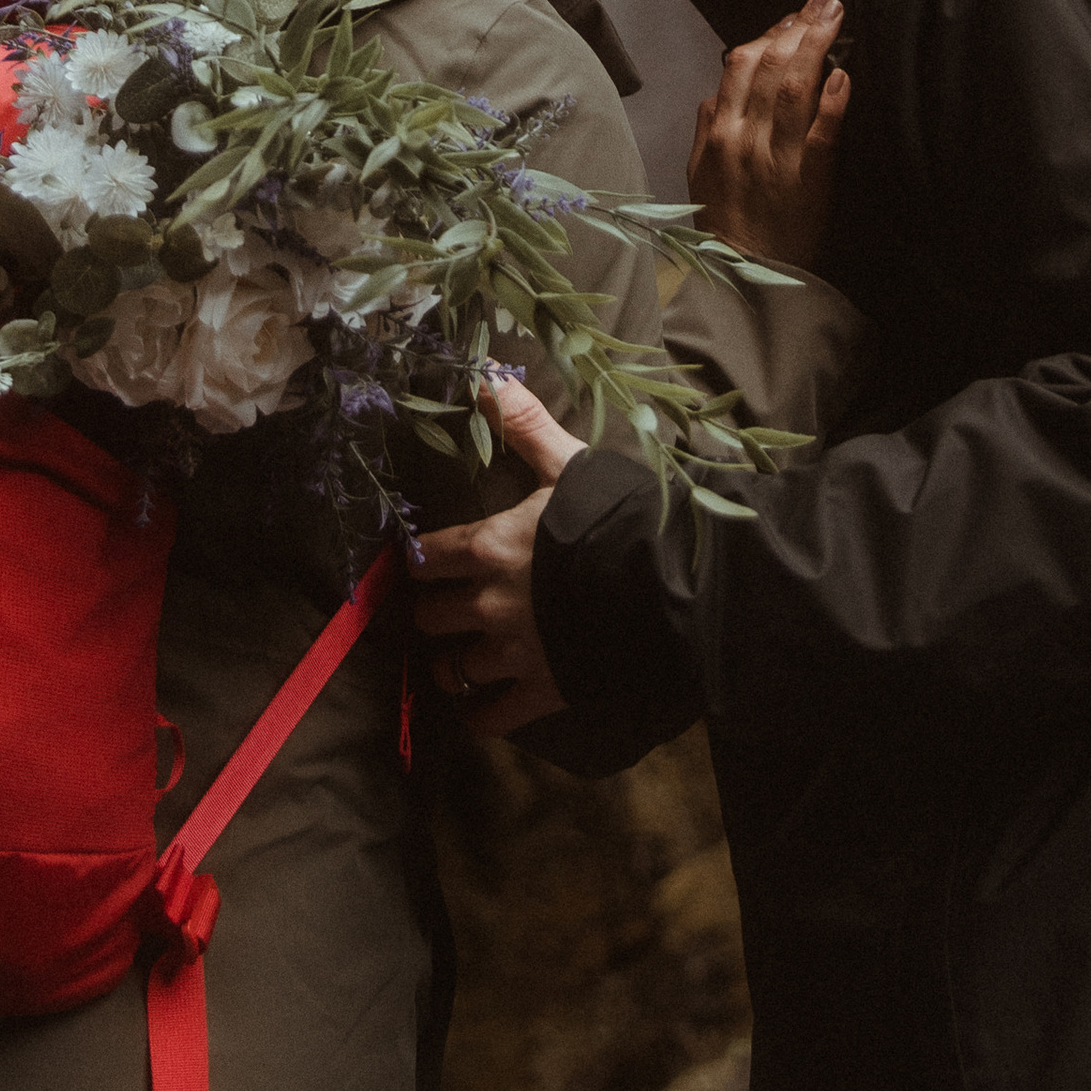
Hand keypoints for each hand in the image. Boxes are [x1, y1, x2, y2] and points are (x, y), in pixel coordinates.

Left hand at [411, 370, 583, 737]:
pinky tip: (481, 704)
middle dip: (433, 611)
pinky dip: (479, 712)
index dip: (418, 560)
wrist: (672, 585)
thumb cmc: (619, 518)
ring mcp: (514, 654)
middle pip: (429, 617)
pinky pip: (489, 717)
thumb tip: (483, 373)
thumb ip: (523, 423)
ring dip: (451, 662)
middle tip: (446, 605)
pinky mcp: (542, 692)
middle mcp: (490, 604)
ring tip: (459, 655)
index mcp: (490, 547)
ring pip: (451, 669)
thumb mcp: (570, 462)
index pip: (423, 557)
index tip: (423, 561)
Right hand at [689, 0, 849, 270]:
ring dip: (817, 46)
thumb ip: (706, 128)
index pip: (739, 65)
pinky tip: (843, 74)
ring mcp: (776, 158)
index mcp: (718, 133)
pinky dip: (832, 100)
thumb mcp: (699, 173)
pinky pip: (821, 134)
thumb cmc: (724, 225)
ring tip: (836, 16)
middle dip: (798, 26)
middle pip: (769, 66)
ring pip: (794, 89)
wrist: (742, 279)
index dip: (767, 33)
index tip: (792, 15)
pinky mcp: (808, 181)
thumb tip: (715, 92)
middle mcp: (743, 137)